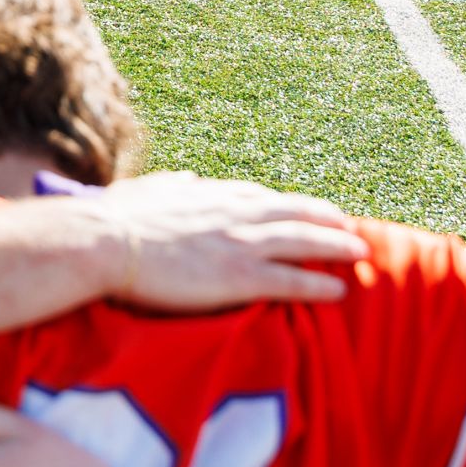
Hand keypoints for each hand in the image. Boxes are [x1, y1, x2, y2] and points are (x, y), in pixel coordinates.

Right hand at [75, 174, 365, 308]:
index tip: (306, 210)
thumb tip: (187, 177)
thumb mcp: (148, 189)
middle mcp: (235, 214)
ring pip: (305, 242)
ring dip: (337, 246)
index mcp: (212, 193)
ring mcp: (241, 244)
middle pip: (295, 213)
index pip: (262, 197)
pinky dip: (320, 284)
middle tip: (351, 225)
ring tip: (361, 252)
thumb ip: (173, 184)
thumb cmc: (116, 218)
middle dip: (327, 220)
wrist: (104, 241)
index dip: (288, 205)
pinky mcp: (240, 277)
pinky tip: (340, 290)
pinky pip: (293, 281)